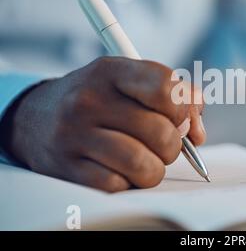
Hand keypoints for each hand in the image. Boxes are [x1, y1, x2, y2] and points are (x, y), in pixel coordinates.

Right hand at [2, 57, 205, 191]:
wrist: (37, 117)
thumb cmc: (98, 98)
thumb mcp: (130, 81)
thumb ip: (176, 97)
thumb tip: (198, 134)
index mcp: (112, 71)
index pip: (167, 87)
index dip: (183, 108)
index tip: (178, 117)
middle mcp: (90, 99)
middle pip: (162, 132)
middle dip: (174, 145)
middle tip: (164, 143)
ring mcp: (76, 134)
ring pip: (145, 165)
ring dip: (155, 168)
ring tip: (147, 159)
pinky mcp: (68, 167)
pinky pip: (119, 184)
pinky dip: (129, 181)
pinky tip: (121, 168)